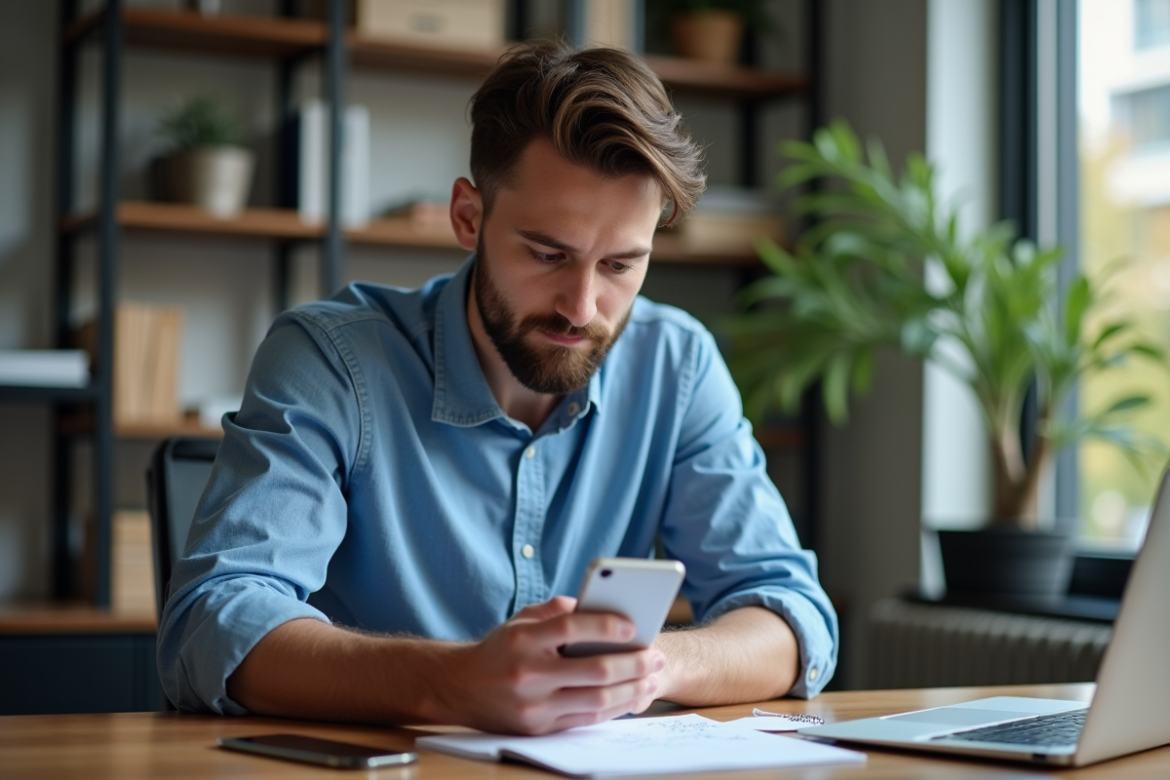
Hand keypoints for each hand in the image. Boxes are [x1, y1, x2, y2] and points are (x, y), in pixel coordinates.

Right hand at [435, 596, 663, 734]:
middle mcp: (529, 673)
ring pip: (596, 700)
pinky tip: (630, 697)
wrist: (460, 688)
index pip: (572, 627)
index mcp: (524, 639)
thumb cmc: (500, 649)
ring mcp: (534, 705)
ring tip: (650, 679)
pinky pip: (586, 719)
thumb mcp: (521, 620)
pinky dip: (613, 708)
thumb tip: (597, 606)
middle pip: (594, 669)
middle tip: (656, 656)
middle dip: (633, 664)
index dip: (606, 626)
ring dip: (631, 690)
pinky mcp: (539, 728)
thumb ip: (557, 610)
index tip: (632, 626)